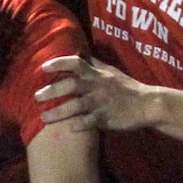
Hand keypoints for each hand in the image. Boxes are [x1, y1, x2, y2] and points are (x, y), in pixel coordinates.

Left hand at [37, 54, 153, 130]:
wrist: (147, 104)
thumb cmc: (127, 87)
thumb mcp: (111, 72)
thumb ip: (95, 64)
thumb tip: (80, 53)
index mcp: (98, 74)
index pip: (76, 63)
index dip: (59, 63)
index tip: (43, 68)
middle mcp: (98, 86)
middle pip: (71, 85)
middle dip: (52, 91)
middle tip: (36, 97)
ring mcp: (102, 102)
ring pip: (77, 106)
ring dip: (59, 112)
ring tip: (43, 118)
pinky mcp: (108, 118)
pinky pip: (91, 121)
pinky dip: (80, 124)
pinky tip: (69, 128)